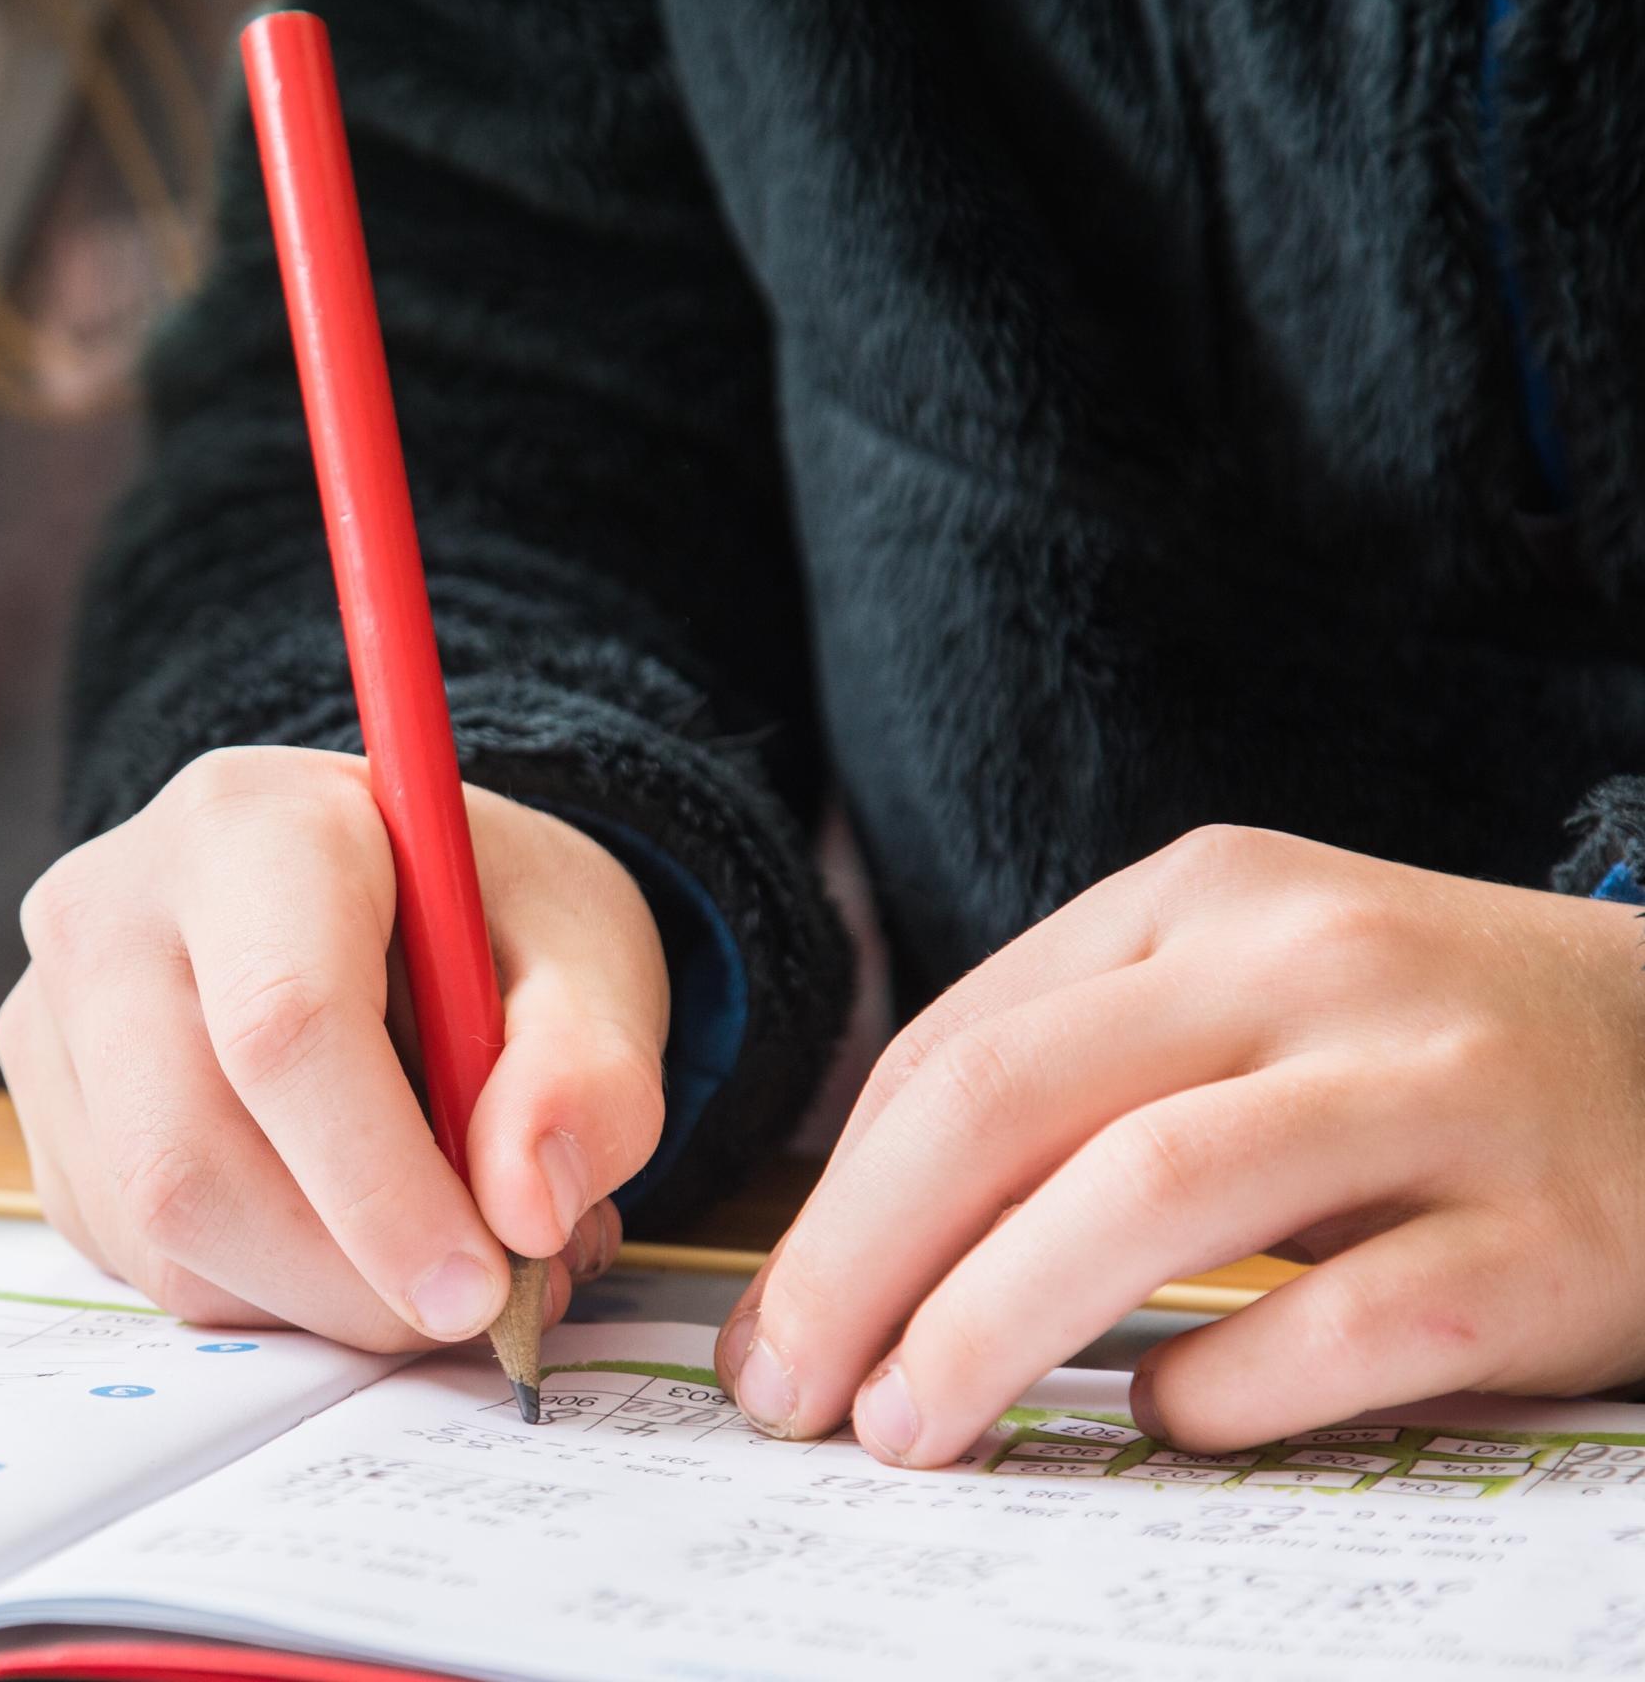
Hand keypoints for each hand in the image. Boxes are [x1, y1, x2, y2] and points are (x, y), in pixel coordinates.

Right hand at [0, 747, 668, 1348]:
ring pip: (162, 1234)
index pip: (284, 1024)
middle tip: (488, 1303)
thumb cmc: (497, 917)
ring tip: (456, 1248)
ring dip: (327, 1296)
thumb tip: (526, 1207)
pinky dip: (279, 1291)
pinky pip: (148, 1262)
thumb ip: (587, 1073)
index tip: (483, 1286)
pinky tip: (370, 1236)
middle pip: (188, 1154)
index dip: (381, 1184)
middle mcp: (118, 913)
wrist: (409, 898)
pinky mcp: (57, 1118)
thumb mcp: (592, 959)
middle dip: (352, 1274)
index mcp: (256, 825)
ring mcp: (61, 1019)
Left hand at [716, 826, 1644, 1462]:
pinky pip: (1345, 1322)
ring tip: (909, 1429)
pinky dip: (1221, 1384)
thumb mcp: (1244, 989)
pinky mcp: (1545, 1235)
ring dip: (989, 1325)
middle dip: (860, 1258)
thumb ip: (1080, 1072)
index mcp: (1203, 897)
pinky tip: (1164, 1419)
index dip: (838, 1197)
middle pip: (1011, 1100)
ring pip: (1148, 1192)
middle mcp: (1306, 962)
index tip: (779, 1320)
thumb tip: (874, 1244)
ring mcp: (1431, 1088)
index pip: (959, 1043)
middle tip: (789, 1392)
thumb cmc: (1416, 1040)